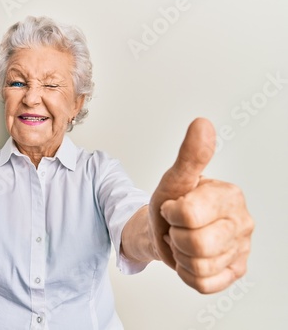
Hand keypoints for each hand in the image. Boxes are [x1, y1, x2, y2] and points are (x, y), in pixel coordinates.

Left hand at [149, 118, 253, 293]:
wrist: (166, 230)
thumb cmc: (171, 203)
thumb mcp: (174, 180)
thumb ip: (189, 156)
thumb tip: (202, 124)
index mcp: (230, 196)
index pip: (189, 214)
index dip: (171, 213)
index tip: (173, 207)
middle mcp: (243, 223)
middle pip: (196, 244)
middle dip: (176, 237)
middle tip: (178, 227)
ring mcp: (241, 249)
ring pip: (199, 267)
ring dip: (180, 255)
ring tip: (184, 240)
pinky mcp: (235, 272)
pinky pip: (203, 284)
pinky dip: (186, 273)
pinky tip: (189, 258)